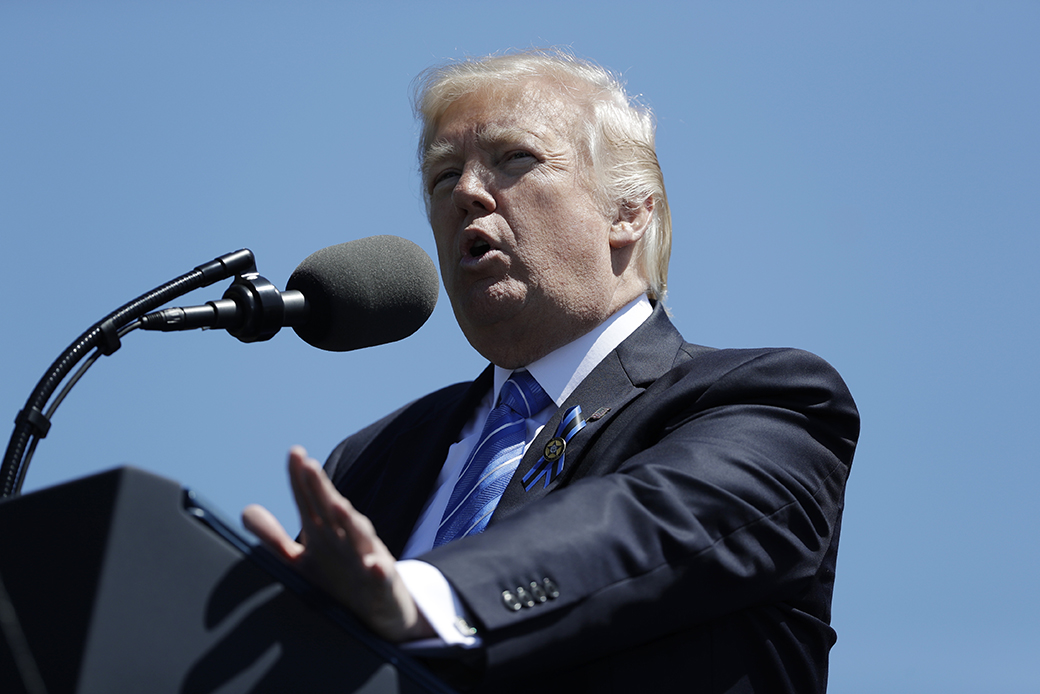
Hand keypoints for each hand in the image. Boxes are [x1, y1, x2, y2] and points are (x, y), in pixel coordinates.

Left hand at [242, 446, 434, 642]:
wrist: (381, 609)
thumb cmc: (340, 579)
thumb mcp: (302, 560)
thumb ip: (274, 538)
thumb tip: (246, 511)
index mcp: (324, 532)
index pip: (310, 500)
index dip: (301, 478)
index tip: (295, 453)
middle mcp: (345, 538)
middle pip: (332, 509)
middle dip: (321, 488)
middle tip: (309, 466)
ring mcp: (365, 558)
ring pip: (359, 536)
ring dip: (350, 520)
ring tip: (339, 505)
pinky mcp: (381, 583)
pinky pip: (381, 576)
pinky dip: (379, 569)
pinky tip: (374, 565)